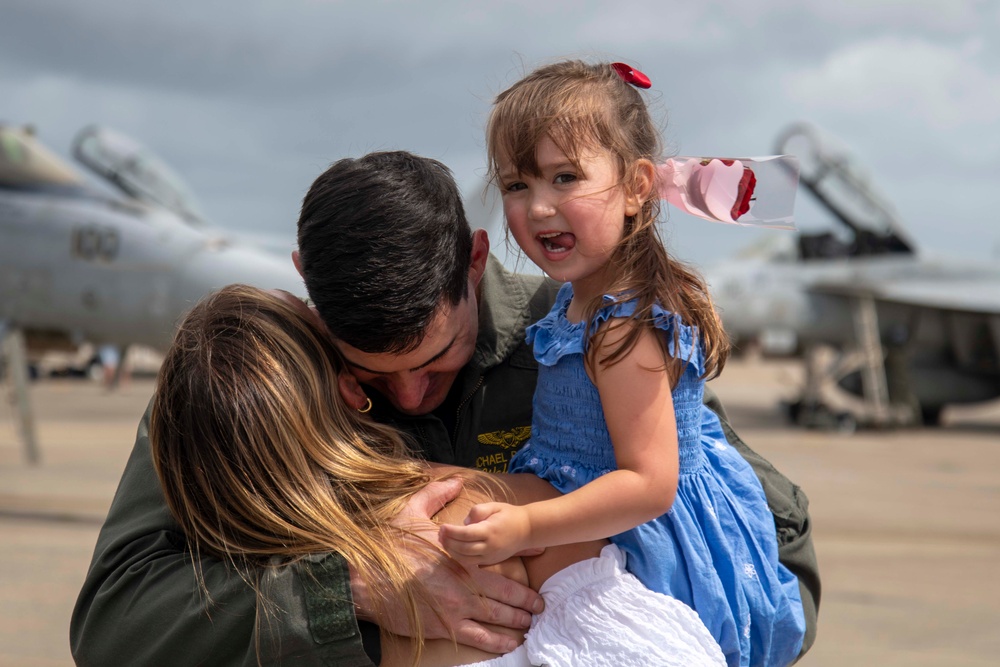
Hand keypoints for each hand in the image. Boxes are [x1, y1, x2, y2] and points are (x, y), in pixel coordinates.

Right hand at [350, 478, 542, 653]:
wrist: (365, 579)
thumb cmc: (387, 547)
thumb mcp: (411, 512)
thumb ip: (436, 495)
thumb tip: (455, 481)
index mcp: (460, 555)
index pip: (498, 559)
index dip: (520, 561)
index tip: (536, 563)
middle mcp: (464, 582)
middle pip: (505, 593)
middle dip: (525, 600)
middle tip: (539, 604)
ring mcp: (456, 607)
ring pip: (497, 616)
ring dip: (516, 620)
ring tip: (529, 623)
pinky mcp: (445, 627)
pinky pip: (478, 636)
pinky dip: (497, 641)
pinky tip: (510, 644)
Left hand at [439, 502, 532, 565]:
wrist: (527, 530)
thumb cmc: (508, 515)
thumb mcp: (495, 506)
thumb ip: (478, 510)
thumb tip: (465, 521)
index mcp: (490, 531)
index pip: (466, 534)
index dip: (451, 532)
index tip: (442, 527)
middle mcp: (490, 546)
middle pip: (463, 548)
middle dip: (448, 542)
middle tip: (440, 533)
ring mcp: (490, 557)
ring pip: (465, 559)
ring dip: (452, 551)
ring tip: (444, 541)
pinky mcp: (490, 562)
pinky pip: (471, 563)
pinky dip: (459, 557)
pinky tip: (453, 549)